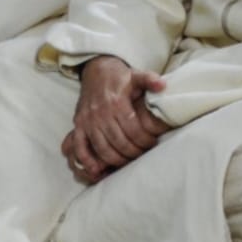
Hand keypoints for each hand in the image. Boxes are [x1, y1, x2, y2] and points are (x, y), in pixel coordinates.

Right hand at [61, 55, 168, 180]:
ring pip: (103, 148)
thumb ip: (149, 80)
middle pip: (119, 142)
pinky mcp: (78, 125)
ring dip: (116, 159)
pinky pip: (80, 146)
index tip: (152, 143)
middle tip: (142, 155)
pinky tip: (97, 170)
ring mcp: (87, 120)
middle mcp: (100, 113)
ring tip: (128, 161)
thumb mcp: (136, 75)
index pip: (133, 129)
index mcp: (116, 102)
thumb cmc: (120, 77)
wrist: (97, 71)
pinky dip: (87, 160)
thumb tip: (163, 85)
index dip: (144, 140)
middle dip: (133, 152)